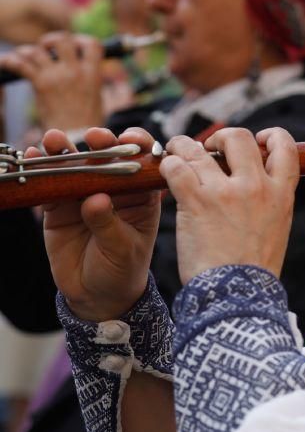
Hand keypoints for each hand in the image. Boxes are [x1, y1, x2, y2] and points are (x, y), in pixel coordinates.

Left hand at [0, 32, 103, 129]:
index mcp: (93, 73)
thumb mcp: (97, 95)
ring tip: (25, 57)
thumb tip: (82, 64)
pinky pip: (21, 64)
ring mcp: (57, 76)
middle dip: (51, 41)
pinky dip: (11, 61)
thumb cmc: (86, 120)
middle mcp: (75, 71)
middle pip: (61, 39)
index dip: (80, 40)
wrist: (74, 138)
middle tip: (47, 49)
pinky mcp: (41, 84)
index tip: (73, 46)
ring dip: (28, 51)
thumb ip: (90, 77)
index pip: (92, 44)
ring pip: (37, 50)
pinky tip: (7, 63)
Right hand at [34, 128, 160, 321]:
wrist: (96, 295)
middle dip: (102, 142)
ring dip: (65, 149)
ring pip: (76, 165)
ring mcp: (85, 194)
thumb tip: (94, 200)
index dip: (140, 147)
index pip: (144, 163)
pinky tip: (34, 156)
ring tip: (54, 139)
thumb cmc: (122, 269)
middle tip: (94, 136)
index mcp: (141, 195)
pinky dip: (41, 170)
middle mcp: (114, 189)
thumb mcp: (121, 248)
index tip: (131, 140)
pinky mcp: (59, 207)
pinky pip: (50, 184)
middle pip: (108, 157)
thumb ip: (108, 224)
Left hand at [159, 127, 299, 283]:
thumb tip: (256, 186)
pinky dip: (167, 165)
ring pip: (199, 148)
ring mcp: (226, 192)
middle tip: (209, 148)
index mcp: (281, 194)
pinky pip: (176, 168)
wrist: (238, 296)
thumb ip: (269, 202)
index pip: (285, 147)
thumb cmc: (253, 271)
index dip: (271, 136)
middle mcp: (256, 186)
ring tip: (175, 152)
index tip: (258, 140)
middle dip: (221, 137)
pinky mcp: (197, 202)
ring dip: (183, 146)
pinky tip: (165, 171)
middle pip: (239, 137)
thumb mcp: (277, 229)